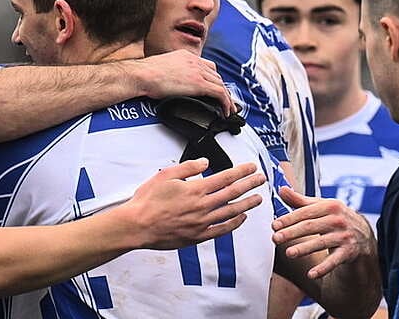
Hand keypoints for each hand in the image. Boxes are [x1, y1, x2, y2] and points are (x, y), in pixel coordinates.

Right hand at [126, 158, 265, 249]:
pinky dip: (234, 224)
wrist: (137, 226)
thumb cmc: (147, 201)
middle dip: (249, 185)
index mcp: (195, 189)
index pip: (225, 178)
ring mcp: (202, 223)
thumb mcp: (165, 175)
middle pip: (233, 193)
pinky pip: (222, 230)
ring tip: (258, 198)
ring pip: (231, 212)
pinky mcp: (198, 236)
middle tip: (261, 179)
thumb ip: (188, 168)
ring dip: (247, 204)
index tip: (252, 167)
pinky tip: (241, 218)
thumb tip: (205, 162)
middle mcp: (202, 206)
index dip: (241, 172)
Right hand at [131, 50, 234, 115]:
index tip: (214, 87)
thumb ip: (170, 72)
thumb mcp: (160, 68)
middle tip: (224, 100)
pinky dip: (225, 102)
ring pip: (221, 84)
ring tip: (228, 109)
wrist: (141, 75)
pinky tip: (226, 110)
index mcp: (185, 56)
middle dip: (221, 88)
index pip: (207, 65)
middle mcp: (194, 61)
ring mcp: (197, 72)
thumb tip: (170, 83)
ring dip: (226, 97)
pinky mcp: (198, 84)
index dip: (213, 78)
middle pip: (216, 75)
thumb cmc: (143, 74)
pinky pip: (219, 93)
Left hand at [272, 187, 375, 278]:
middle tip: (275, 238)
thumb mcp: (321, 206)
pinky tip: (311, 274)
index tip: (274, 225)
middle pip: (310, 226)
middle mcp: (338, 220)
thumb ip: (300, 200)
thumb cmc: (335, 218)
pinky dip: (323, 268)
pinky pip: (334, 261)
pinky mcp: (349, 252)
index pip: (305, 212)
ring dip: (304, 248)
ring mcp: (344, 236)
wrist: (363, 234)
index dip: (289, 219)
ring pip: (321, 243)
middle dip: (292, 233)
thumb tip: (281, 189)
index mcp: (329, 206)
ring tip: (288, 253)